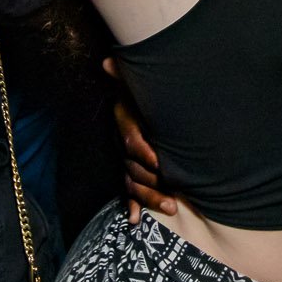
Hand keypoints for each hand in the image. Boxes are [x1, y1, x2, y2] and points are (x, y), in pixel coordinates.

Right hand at [105, 57, 174, 221]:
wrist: (148, 104)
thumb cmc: (146, 94)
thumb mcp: (139, 84)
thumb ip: (125, 74)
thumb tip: (108, 60)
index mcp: (126, 122)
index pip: (131, 138)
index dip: (143, 150)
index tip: (160, 162)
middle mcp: (124, 144)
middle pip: (133, 167)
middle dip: (152, 182)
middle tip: (173, 193)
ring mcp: (126, 160)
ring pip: (133, 183)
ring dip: (149, 198)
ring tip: (171, 207)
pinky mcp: (131, 173)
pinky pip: (127, 192)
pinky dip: (130, 206)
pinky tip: (134, 220)